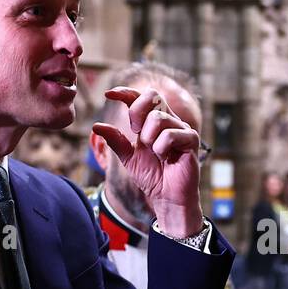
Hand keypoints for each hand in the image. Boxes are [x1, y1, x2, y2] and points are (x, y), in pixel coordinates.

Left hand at [93, 86, 202, 237]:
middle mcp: (169, 119)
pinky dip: (161, 148)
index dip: (125, 92)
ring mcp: (181, 128)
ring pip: (158, 118)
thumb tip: (96, 126)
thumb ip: (115, 140)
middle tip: (135, 132)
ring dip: (149, 138)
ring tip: (155, 153)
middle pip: (152, 96)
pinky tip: (166, 157)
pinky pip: (170, 134)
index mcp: (153, 120)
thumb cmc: (152, 176)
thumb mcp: (128, 157)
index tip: (108, 94)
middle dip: (137, 113)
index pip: (140, 97)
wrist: (167, 197)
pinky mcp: (191, 139)